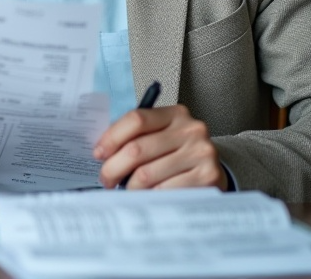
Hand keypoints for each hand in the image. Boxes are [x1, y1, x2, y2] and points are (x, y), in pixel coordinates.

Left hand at [93, 103, 226, 189]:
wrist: (211, 169)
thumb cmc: (175, 152)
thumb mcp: (159, 135)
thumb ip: (135, 136)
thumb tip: (101, 153)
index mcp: (175, 114)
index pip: (136, 119)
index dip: (112, 138)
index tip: (99, 154)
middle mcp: (191, 130)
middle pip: (137, 148)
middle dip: (113, 167)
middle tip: (106, 179)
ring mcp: (201, 153)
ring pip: (147, 174)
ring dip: (130, 186)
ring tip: (126, 189)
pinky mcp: (208, 177)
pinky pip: (164, 190)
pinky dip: (149, 196)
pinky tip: (145, 196)